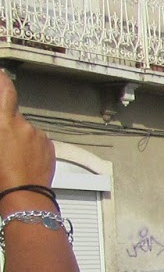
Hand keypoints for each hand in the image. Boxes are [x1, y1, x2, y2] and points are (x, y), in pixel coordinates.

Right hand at [0, 70, 58, 209]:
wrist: (24, 197)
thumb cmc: (0, 177)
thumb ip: (2, 128)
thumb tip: (4, 126)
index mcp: (4, 123)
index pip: (6, 91)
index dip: (3, 80)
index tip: (2, 73)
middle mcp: (24, 125)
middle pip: (13, 116)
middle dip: (6, 125)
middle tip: (3, 145)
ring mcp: (40, 136)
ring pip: (25, 131)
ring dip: (18, 138)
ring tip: (11, 159)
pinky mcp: (50, 147)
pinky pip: (36, 141)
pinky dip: (30, 147)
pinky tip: (23, 162)